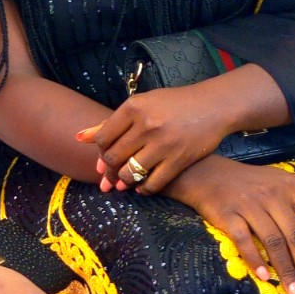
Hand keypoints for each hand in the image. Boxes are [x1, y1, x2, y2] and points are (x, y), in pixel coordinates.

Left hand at [77, 83, 229, 193]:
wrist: (213, 106)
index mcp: (134, 108)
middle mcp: (146, 125)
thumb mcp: (142, 105)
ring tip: (125, 182)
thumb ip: (112, 122)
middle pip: (114, 157)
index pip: (103, 138)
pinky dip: (144, 189)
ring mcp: (163, 144)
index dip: (100, 154)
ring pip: (130, 173)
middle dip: (109, 172)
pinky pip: (153, 183)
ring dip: (124, 182)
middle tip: (110, 178)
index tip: (104, 160)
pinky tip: (142, 186)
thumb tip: (81, 137)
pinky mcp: (178, 160)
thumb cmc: (174, 104)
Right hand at [166, 156, 294, 293]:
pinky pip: (244, 241)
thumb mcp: (279, 183)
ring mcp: (250, 205)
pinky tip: (264, 278)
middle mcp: (274, 195)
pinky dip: (255, 260)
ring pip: (274, 243)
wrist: (205, 173)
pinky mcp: (228, 215)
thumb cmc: (249, 183)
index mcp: (293, 187)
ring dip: (286, 271)